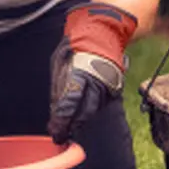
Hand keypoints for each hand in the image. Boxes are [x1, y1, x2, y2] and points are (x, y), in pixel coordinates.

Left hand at [47, 2, 136, 143]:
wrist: (101, 33)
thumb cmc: (75, 47)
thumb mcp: (59, 63)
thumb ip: (59, 87)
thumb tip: (56, 111)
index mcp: (79, 74)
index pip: (69, 104)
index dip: (61, 121)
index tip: (55, 132)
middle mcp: (96, 83)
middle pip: (83, 114)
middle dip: (71, 126)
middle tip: (60, 135)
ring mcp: (107, 86)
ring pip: (92, 112)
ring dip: (80, 121)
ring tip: (69, 126)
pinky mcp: (113, 88)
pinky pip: (99, 105)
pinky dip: (89, 110)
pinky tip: (81, 112)